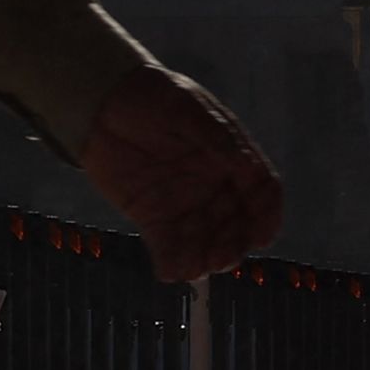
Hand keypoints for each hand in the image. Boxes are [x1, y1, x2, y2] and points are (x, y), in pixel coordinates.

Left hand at [81, 69, 280, 282]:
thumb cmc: (151, 97)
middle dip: (234, 244)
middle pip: (237, 224)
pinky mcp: (154, 217)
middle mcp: (215, 187)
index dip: (266, 215)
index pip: (262, 191)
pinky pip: (168, 246)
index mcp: (232, 158)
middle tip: (222, 258)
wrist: (102, 101)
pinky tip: (170, 272)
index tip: (262, 236)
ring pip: (206, 240)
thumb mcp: (187, 109)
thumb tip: (243, 163)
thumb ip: (215, 137)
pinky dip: (172, 262)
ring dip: (206, 258)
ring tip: (197, 268)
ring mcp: (186, 205)